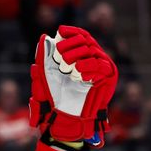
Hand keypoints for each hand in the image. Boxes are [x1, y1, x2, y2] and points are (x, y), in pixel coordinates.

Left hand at [29, 25, 117, 145]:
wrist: (67, 119)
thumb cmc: (55, 100)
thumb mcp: (44, 80)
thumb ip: (42, 62)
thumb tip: (42, 41)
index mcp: (79, 58)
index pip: (80, 36)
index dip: (71, 32)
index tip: (60, 31)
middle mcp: (92, 60)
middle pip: (85, 41)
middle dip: (71, 45)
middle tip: (60, 55)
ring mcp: (102, 67)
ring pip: (92, 51)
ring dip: (77, 56)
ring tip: (67, 66)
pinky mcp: (109, 77)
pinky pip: (100, 65)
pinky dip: (88, 66)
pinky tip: (79, 72)